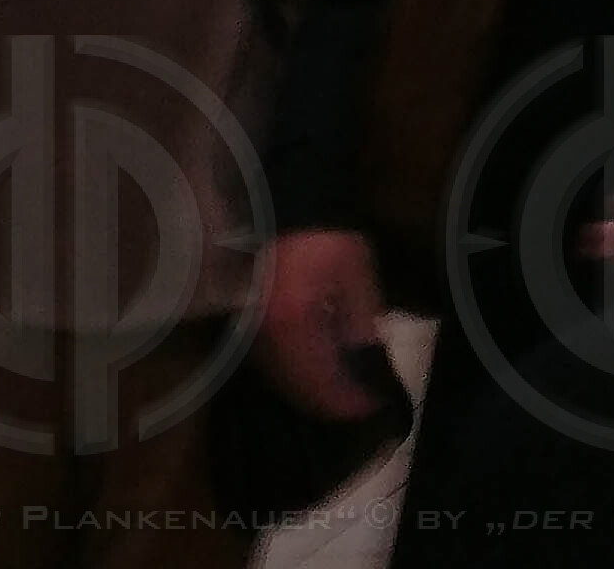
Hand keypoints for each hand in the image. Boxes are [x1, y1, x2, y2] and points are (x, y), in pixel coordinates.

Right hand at [256, 230, 385, 419]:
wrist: (279, 207)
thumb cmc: (321, 233)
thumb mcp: (354, 268)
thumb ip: (362, 313)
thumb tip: (367, 352)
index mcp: (292, 319)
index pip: (318, 378)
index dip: (343, 399)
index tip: (369, 406)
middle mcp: (263, 333)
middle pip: (294, 385)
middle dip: (326, 400)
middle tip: (356, 403)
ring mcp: (249, 328)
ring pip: (278, 376)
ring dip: (309, 388)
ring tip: (340, 389)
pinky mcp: (244, 321)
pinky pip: (269, 359)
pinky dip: (293, 370)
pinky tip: (315, 367)